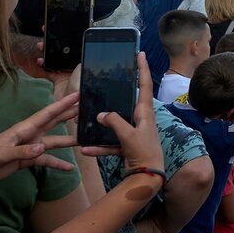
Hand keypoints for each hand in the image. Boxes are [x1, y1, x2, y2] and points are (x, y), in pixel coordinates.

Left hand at [0, 92, 79, 189]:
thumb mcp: (1, 154)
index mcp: (23, 129)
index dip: (62, 104)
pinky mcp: (27, 160)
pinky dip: (57, 164)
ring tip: (84, 139)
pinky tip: (69, 167)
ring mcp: (30, 147)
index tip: (77, 95)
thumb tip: (43, 148)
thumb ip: (22, 151)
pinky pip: (46, 160)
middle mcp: (30, 135)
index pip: (47, 114)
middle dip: (69, 115)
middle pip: (53, 123)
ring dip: (67, 141)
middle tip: (86, 109)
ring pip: (53, 142)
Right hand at [81, 53, 163, 176]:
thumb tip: (101, 114)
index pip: (145, 85)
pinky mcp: (127, 145)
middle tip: (108, 80)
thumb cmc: (144, 153)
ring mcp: (133, 132)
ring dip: (102, 125)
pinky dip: (99, 146)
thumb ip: (114, 122)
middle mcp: (140, 120)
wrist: (147, 178)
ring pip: (115, 124)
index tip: (141, 54)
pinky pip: (110, 142)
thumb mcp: (129, 135)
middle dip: (116, 93)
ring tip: (85, 121)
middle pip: (127, 101)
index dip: (143, 69)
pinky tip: (86, 149)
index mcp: (145, 113)